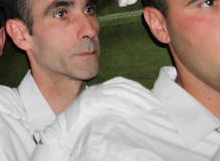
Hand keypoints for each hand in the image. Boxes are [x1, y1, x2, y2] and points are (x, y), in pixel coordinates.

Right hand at [41, 77, 157, 150]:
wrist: (63, 135)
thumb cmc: (82, 129)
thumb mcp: (101, 117)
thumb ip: (112, 110)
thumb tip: (133, 113)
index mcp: (99, 92)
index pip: (122, 84)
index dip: (138, 90)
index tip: (153, 99)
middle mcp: (96, 91)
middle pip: (122, 85)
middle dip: (141, 94)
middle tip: (156, 104)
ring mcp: (92, 96)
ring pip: (118, 91)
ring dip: (136, 98)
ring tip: (149, 107)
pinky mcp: (89, 103)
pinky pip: (110, 100)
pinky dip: (123, 103)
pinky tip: (134, 109)